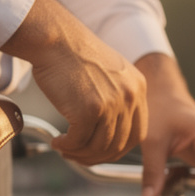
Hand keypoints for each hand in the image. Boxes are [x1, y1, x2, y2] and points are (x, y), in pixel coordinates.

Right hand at [1, 0, 146, 164]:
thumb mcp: (108, 73)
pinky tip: (58, 142)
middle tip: (77, 155)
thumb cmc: (73, 55)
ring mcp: (111, 104)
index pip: (138, 133)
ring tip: (65, 149)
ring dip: (79, 154)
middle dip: (97, 157)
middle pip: (119, 145)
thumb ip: (115, 98)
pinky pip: (79, 141)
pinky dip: (66, 147)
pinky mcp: (90, 110)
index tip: (100, 151)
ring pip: (99, 147)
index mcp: (138, 88)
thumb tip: (107, 131)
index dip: (118, 148)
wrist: (56, 39)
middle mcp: (129, 97)